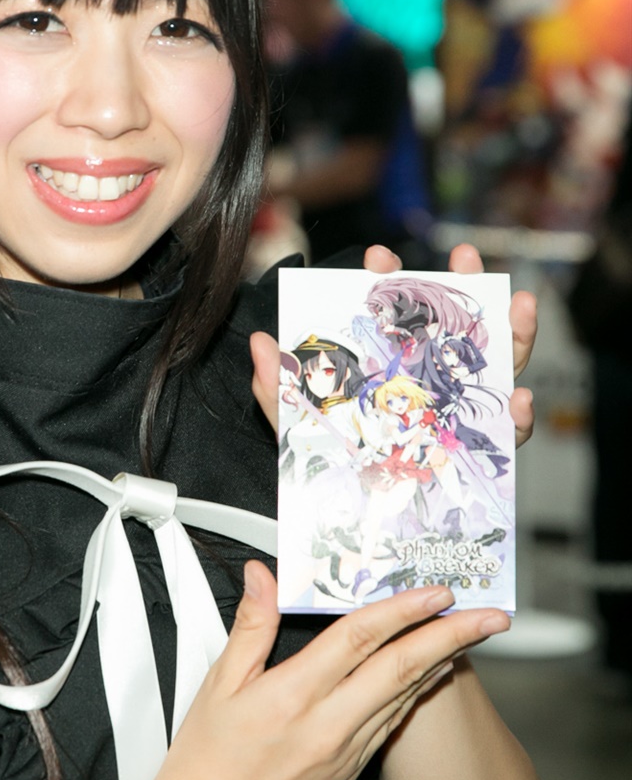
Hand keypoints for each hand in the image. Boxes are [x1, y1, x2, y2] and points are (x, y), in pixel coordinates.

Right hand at [152, 565, 508, 779]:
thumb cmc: (204, 760)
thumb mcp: (217, 684)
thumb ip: (250, 625)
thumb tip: (264, 577)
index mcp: (292, 696)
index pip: (359, 639)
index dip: (401, 610)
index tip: (435, 590)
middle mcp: (327, 726)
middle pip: (403, 669)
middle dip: (453, 637)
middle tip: (491, 615)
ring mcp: (344, 754)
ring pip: (405, 698)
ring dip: (442, 663)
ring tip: (471, 636)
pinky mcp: (349, 773)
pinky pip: (392, 725)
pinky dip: (417, 694)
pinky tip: (430, 676)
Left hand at [250, 244, 535, 447]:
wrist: (344, 522)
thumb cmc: (326, 465)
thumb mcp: (296, 426)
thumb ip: (278, 388)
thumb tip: (259, 344)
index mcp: (386, 366)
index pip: (393, 316)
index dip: (390, 283)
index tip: (379, 258)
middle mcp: (428, 382)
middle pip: (454, 329)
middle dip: (466, 288)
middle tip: (467, 257)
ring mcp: (457, 412)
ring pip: (496, 369)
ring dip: (512, 335)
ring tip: (518, 306)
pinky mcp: (479, 454)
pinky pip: (506, 435)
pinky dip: (520, 417)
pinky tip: (519, 400)